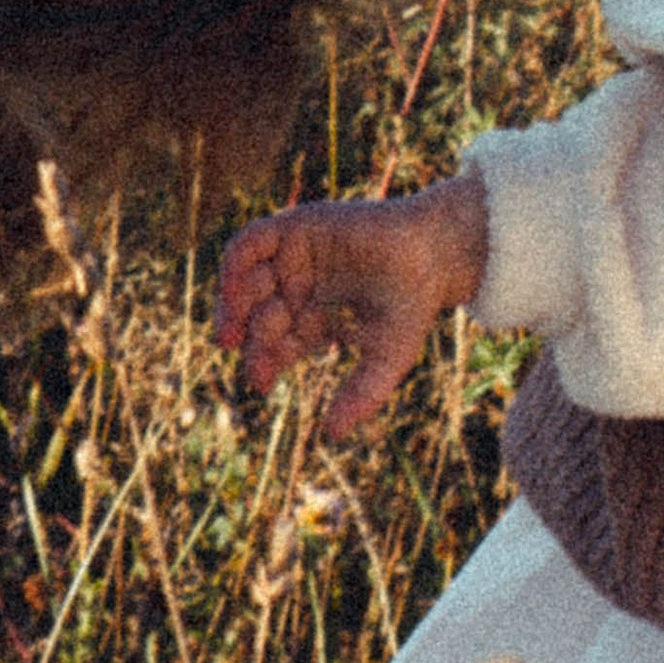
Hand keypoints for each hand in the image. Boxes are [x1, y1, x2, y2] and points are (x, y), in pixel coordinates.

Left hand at [215, 181, 489, 434]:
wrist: (431, 254)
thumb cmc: (413, 306)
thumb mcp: (386, 358)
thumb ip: (361, 395)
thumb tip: (331, 436)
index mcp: (315, 319)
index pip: (277, 344)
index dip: (264, 362)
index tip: (261, 383)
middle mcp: (300, 288)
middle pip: (257, 315)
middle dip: (244, 333)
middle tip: (234, 347)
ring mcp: (295, 256)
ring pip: (248, 280)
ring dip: (233, 301)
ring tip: (231, 327)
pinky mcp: (296, 227)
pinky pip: (253, 241)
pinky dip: (237, 262)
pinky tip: (234, 287)